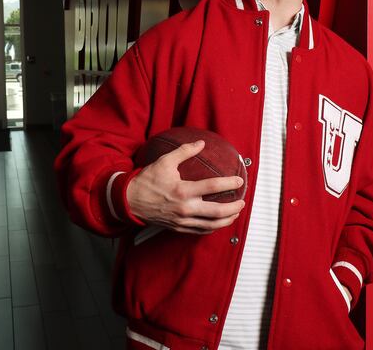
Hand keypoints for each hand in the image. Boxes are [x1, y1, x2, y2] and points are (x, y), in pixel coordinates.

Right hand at [126, 140, 245, 233]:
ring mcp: (182, 220)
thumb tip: (201, 143)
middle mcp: (185, 208)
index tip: (239, 181)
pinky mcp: (179, 227)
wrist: (130, 201)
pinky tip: (219, 222)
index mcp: (183, 190)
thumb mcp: (165, 161)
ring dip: (227, 219)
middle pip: (217, 211)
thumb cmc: (147, 181)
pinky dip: (213, 227)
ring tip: (235, 213)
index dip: (229, 184)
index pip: (212, 186)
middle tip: (242, 201)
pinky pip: (201, 230)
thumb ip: (184, 151)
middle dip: (234, 207)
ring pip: (212, 225)